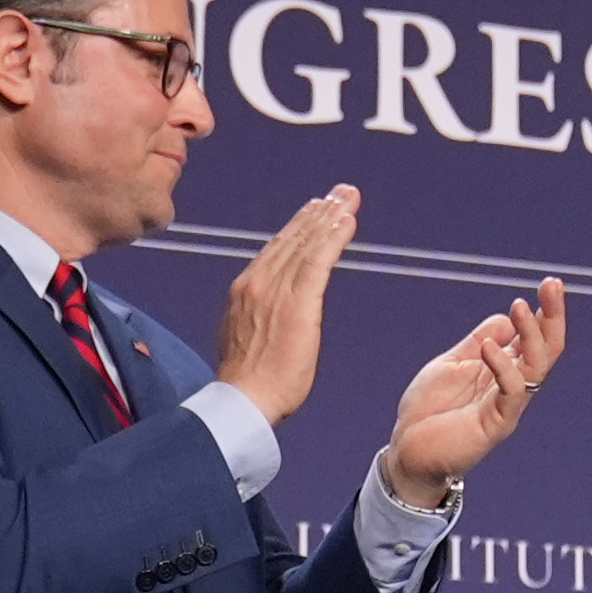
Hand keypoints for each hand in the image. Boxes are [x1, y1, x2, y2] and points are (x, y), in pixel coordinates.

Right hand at [215, 185, 358, 422]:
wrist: (243, 400)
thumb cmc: (249, 385)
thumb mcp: (247, 340)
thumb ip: (259, 320)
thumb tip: (269, 318)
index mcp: (244, 292)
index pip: (275, 251)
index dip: (298, 228)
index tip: (314, 210)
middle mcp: (257, 283)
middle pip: (293, 239)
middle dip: (318, 213)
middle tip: (340, 192)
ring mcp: (275, 291)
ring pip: (306, 244)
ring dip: (329, 217)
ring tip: (348, 197)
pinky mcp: (297, 302)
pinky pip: (318, 260)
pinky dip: (333, 238)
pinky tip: (347, 220)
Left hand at [377, 279, 564, 504]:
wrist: (407, 452)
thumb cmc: (429, 410)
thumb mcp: (452, 364)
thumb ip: (477, 342)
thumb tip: (505, 318)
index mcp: (503, 370)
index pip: (535, 338)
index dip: (546, 312)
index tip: (551, 284)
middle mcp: (511, 387)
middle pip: (546, 349)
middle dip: (552, 316)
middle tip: (552, 285)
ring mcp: (506, 406)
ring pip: (535, 368)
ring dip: (531, 335)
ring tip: (521, 307)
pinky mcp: (495, 426)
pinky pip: (510, 393)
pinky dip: (503, 367)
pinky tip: (489, 347)